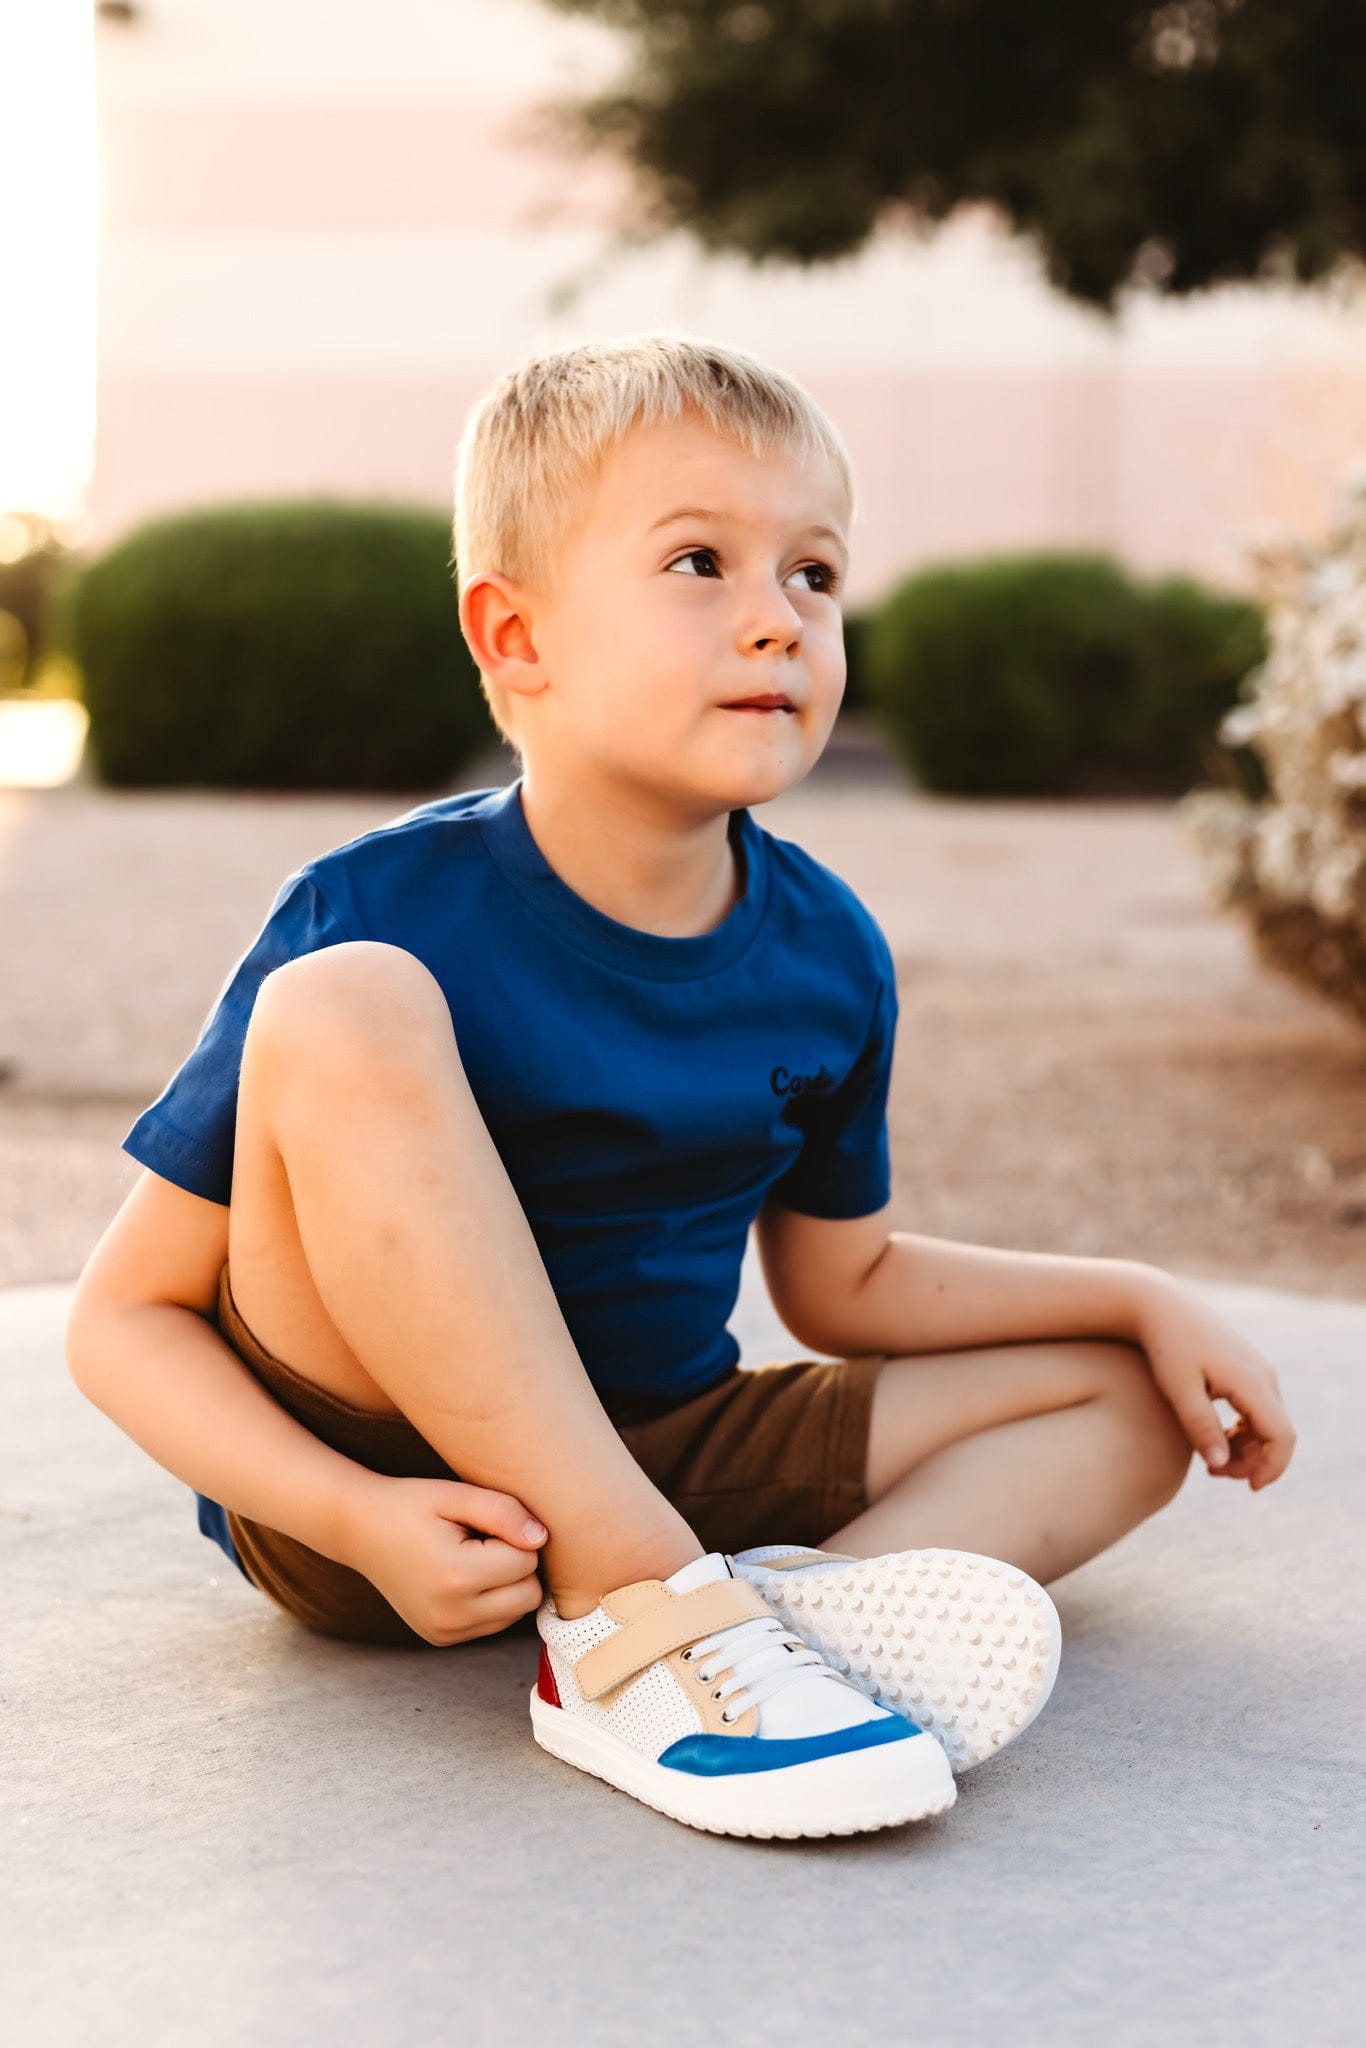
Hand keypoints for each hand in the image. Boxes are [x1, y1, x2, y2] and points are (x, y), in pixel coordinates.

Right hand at [341, 1473, 547, 1644]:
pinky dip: (491, 1601)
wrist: (358, 1529)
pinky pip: (493, 1623)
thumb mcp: (455, 1494)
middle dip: (516, 1564)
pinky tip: (464, 1576)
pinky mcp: (441, 1638)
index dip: (514, 1534)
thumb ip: (503, 1511)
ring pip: (515, 1613)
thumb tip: (542, 1538)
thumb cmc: (410, 1504)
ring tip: (472, 1556)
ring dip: (506, 1585)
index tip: (484, 1522)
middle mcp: (450, 1615)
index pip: (527, 1561)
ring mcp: (444, 1632)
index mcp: (455, 1577)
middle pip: (528, 1595)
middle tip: (483, 1539)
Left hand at [1131, 1271, 1296, 1488]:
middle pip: (1277, 1433)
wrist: (1161, 1305)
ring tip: (1211, 1463)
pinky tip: (1216, 1440)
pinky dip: (1243, 1432)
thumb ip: (1200, 1427)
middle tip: (1214, 1474)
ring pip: (1269, 1424)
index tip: (1249, 1488)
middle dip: (1253, 1462)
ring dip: (1248, 1449)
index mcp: (1251, 1381)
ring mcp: (1258, 1371)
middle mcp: (1263, 1376)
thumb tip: (1221, 1466)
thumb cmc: (1166, 1346)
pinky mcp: (1247, 1370)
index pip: (1281, 1436)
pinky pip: (1258, 1411)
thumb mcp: (1178, 1389)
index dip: (1272, 1468)